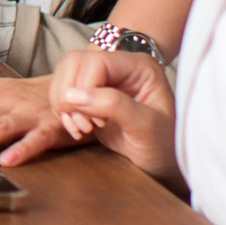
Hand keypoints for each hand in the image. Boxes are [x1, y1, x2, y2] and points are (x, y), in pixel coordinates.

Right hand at [52, 48, 181, 186]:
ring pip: (64, 74)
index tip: (94, 120)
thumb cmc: (164, 145)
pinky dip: (61, 111)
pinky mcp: (90, 94)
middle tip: (84, 125)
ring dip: (62, 103)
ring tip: (80, 128)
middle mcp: (119, 67)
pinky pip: (62, 90)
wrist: (162, 162)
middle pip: (75, 63)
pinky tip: (76, 128)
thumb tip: (74, 95)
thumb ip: (114, 105)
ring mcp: (103, 79)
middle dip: (69, 95)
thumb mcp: (146, 127)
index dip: (86, 88)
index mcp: (139, 67)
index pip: (96, 62)